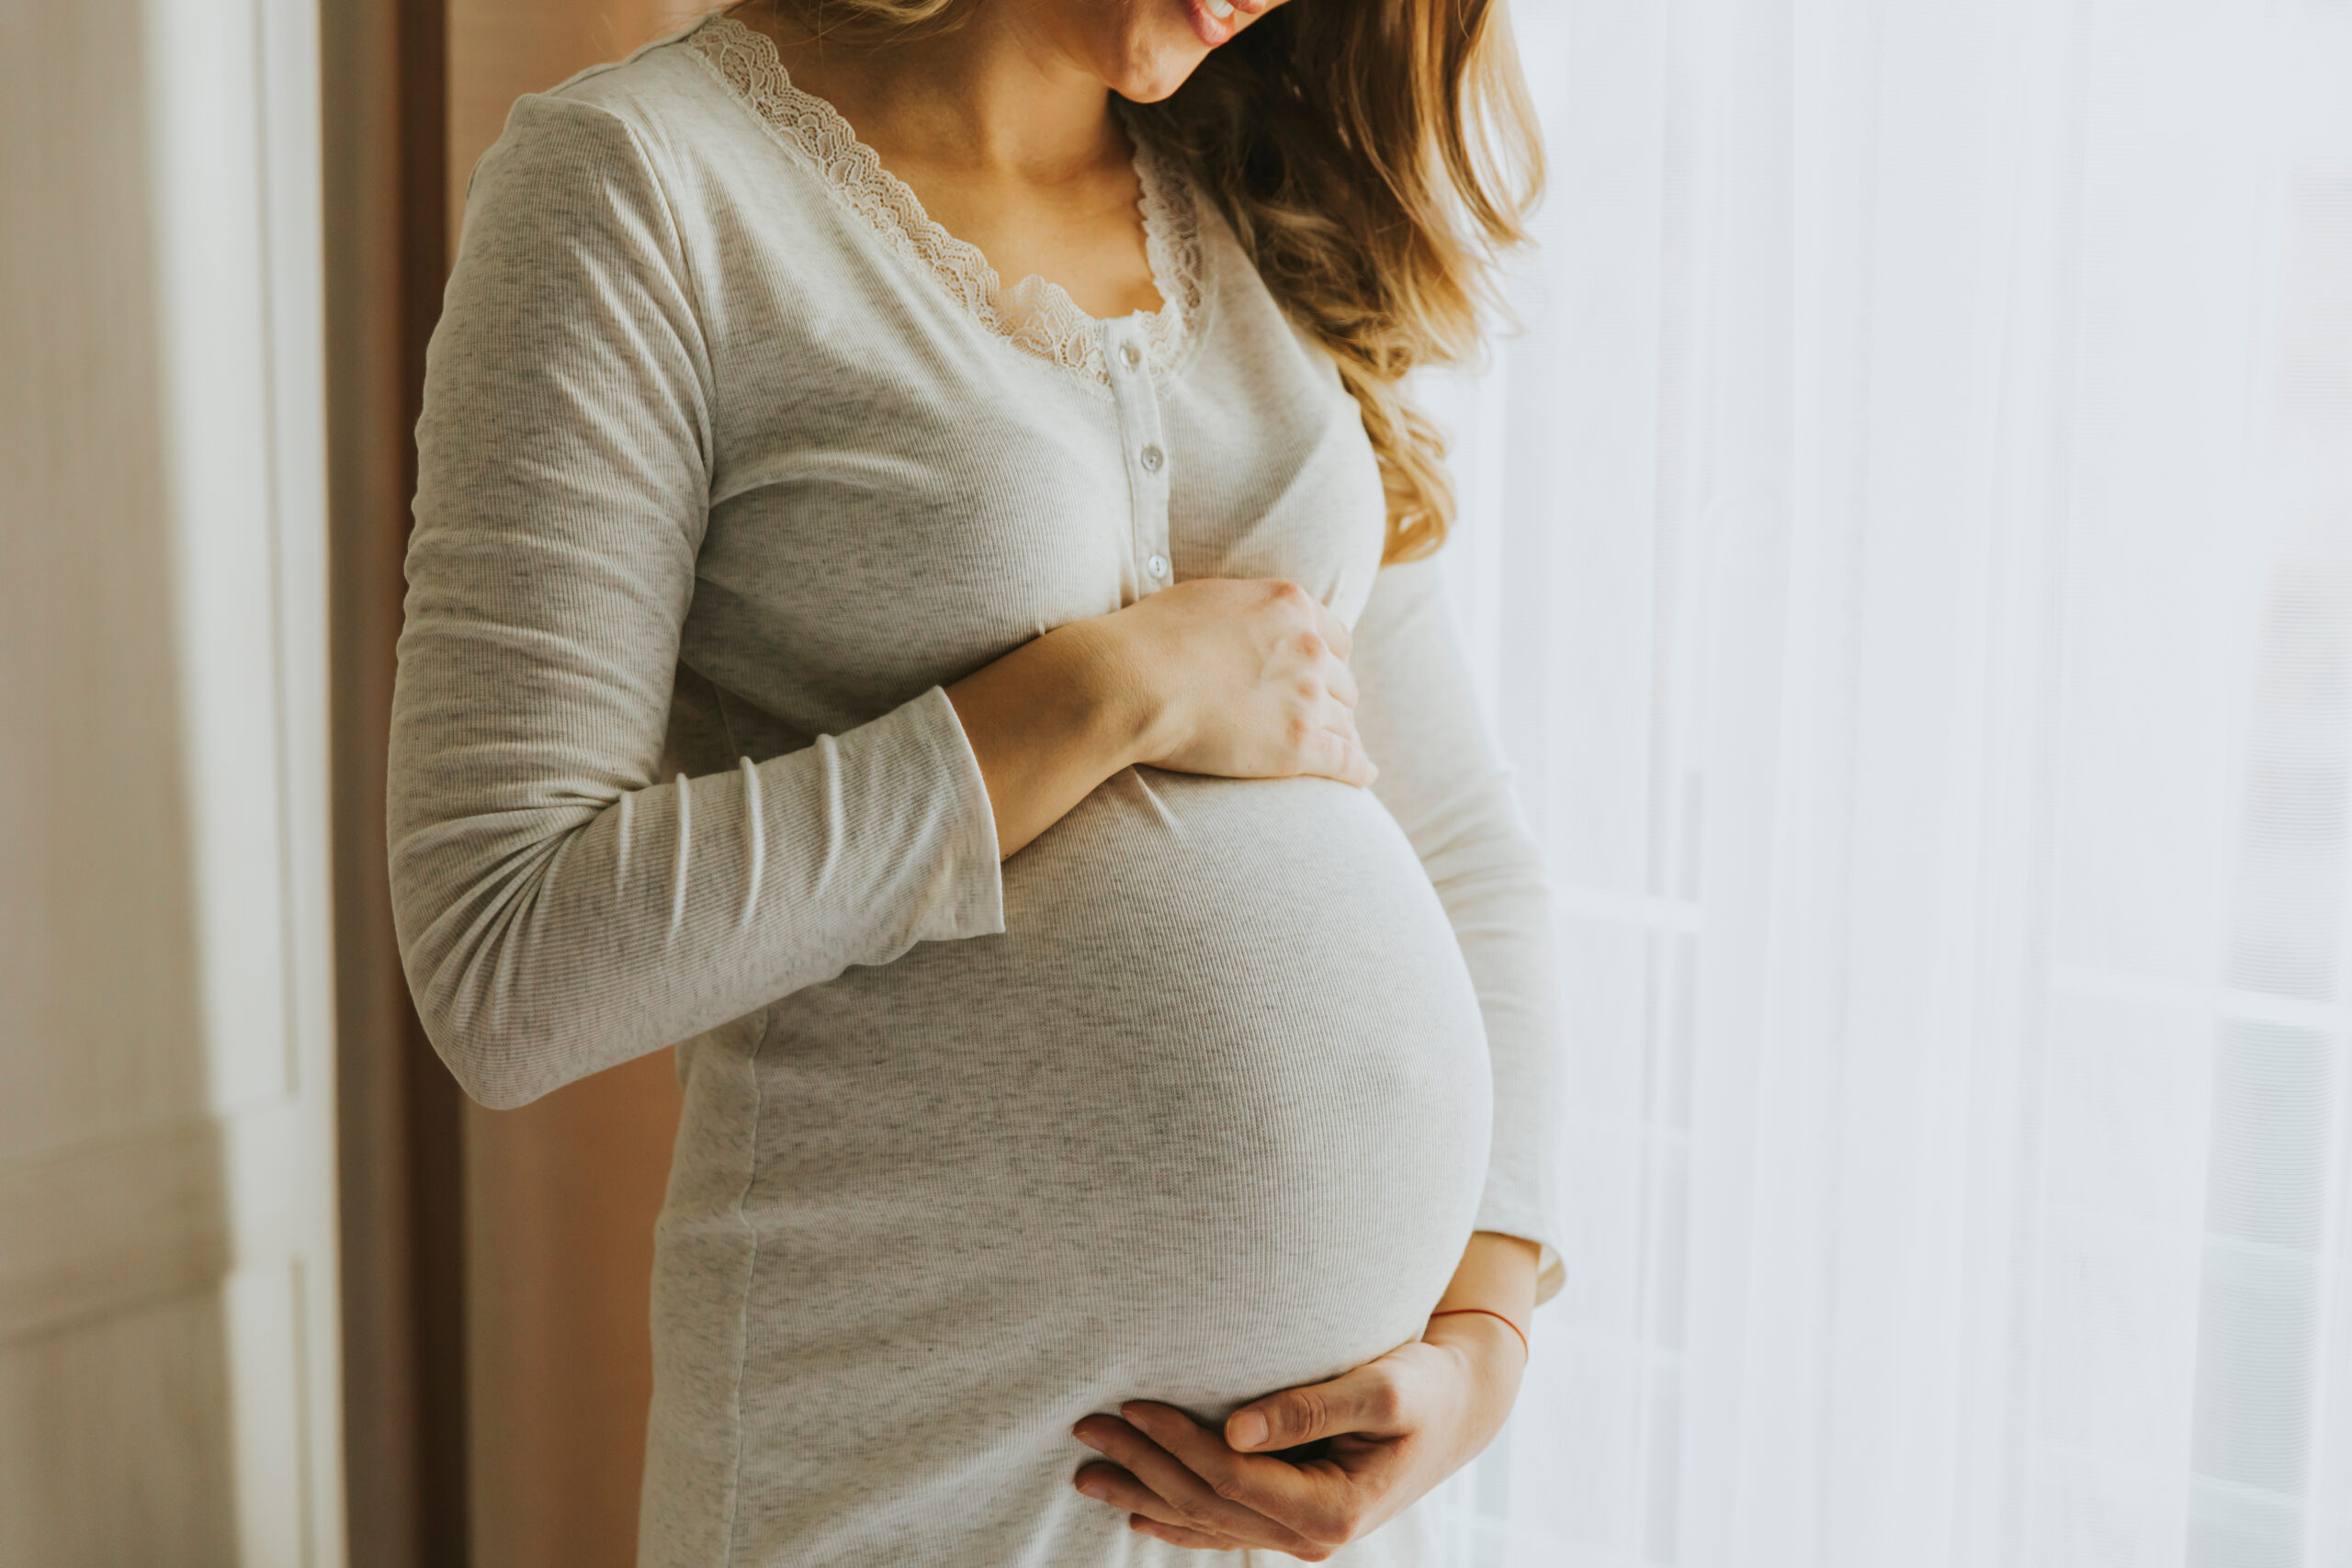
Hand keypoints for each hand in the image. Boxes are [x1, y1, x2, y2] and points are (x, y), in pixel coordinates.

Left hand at [1068, 1313, 1526, 1558]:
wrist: (1460, 1408)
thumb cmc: (1426, 1385)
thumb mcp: (1383, 1388)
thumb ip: (1310, 1407)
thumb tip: (1234, 1428)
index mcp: (1334, 1507)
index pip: (1232, 1478)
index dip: (1177, 1444)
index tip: (1133, 1404)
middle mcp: (1313, 1534)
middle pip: (1207, 1504)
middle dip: (1142, 1467)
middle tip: (1086, 1427)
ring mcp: (1301, 1533)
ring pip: (1207, 1521)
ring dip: (1144, 1494)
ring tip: (1086, 1472)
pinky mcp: (1294, 1518)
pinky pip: (1224, 1526)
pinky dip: (1176, 1519)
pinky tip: (1137, 1511)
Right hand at [1101, 577, 1374, 788]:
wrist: (1130, 681)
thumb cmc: (1151, 638)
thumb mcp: (1210, 599)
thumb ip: (1248, 610)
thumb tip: (1252, 622)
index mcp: (1291, 606)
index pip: (1335, 638)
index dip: (1328, 661)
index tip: (1320, 678)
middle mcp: (1309, 648)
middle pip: (1342, 681)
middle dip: (1332, 699)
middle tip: (1318, 717)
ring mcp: (1307, 698)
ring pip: (1345, 722)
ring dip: (1342, 735)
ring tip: (1342, 751)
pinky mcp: (1297, 746)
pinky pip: (1344, 760)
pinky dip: (1356, 770)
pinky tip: (1363, 776)